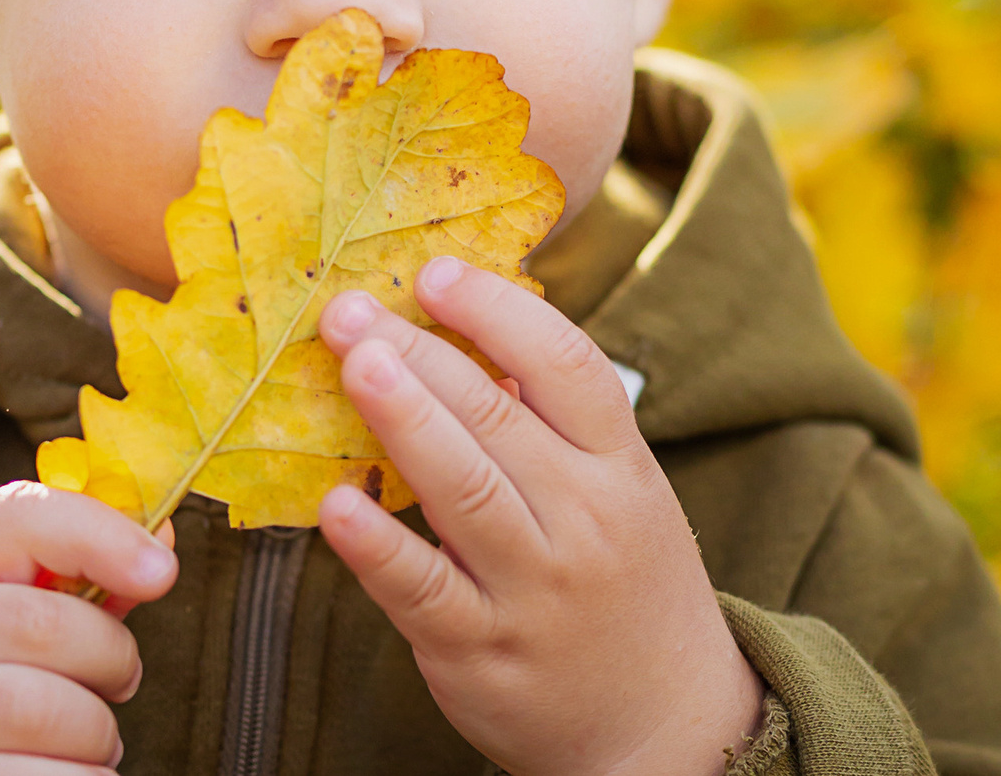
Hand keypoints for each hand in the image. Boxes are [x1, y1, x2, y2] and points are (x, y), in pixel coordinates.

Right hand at [0, 481, 176, 773]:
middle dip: (112, 657)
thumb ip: (78, 574)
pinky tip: (65, 770)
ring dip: (96, 734)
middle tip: (120, 679)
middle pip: (44, 626)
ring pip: (40, 714)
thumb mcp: (5, 606)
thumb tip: (157, 548)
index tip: (160, 572)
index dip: (102, 536)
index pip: (20, 518)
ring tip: (89, 737)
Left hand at [316, 258, 763, 775]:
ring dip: (401, 420)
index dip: (497, 310)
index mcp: (620, 468)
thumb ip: (556, 423)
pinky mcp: (479, 650)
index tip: (434, 274)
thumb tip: (467, 335)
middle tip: (350, 309)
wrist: (666, 725)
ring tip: (350, 364)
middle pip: (499, 416)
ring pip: (462, 490)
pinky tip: (334, 503)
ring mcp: (532, 589)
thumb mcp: (622, 492)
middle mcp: (583, 520)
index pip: (566, 364)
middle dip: (420, 351)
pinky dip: (377, 547)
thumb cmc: (626, 582)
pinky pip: (422, 590)